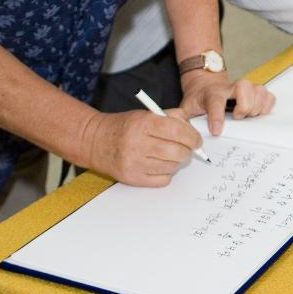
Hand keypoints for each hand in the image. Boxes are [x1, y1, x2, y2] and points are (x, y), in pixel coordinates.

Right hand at [79, 108, 200, 187]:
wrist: (96, 141)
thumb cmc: (124, 126)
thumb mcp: (146, 114)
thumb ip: (171, 117)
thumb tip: (192, 130)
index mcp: (143, 124)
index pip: (177, 131)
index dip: (192, 136)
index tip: (197, 140)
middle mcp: (138, 144)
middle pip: (177, 152)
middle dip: (188, 151)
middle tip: (188, 148)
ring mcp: (134, 164)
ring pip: (171, 167)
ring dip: (177, 161)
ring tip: (171, 154)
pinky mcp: (133, 179)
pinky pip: (162, 180)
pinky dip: (167, 173)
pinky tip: (160, 164)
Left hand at [179, 71, 275, 135]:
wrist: (205, 83)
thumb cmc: (198, 99)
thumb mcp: (185, 108)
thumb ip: (180, 119)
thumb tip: (176, 131)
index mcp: (211, 94)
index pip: (215, 103)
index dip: (217, 118)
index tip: (217, 131)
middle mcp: (229, 89)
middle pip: (243, 87)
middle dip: (244, 105)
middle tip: (238, 118)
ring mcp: (243, 89)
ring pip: (258, 89)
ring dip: (256, 105)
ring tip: (248, 116)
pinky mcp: (254, 92)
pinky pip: (267, 95)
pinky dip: (266, 105)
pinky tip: (257, 114)